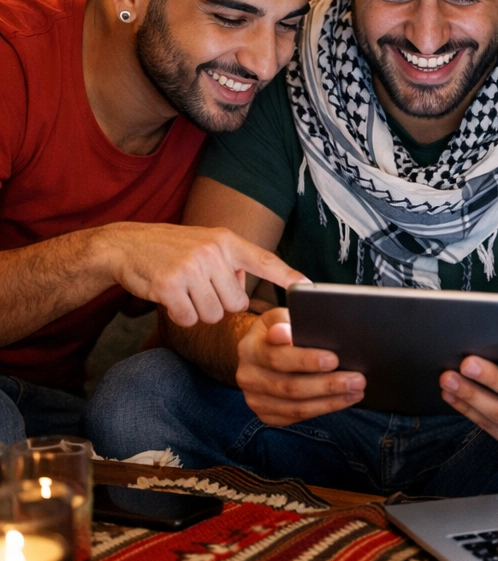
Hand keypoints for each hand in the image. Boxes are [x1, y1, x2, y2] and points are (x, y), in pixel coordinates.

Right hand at [103, 222, 306, 326]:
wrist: (126, 245)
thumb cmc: (173, 249)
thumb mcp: (207, 243)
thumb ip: (232, 261)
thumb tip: (247, 287)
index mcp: (227, 240)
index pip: (264, 259)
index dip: (287, 275)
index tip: (309, 286)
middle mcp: (212, 252)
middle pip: (236, 303)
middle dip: (221, 304)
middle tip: (201, 288)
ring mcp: (190, 268)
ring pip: (214, 315)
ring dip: (200, 311)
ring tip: (185, 290)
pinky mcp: (169, 286)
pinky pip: (189, 320)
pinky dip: (181, 316)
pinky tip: (170, 298)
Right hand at [235, 308, 364, 425]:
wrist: (259, 351)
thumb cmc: (278, 328)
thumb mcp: (279, 317)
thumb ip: (286, 321)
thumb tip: (287, 331)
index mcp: (250, 348)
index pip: (278, 357)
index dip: (306, 360)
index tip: (334, 359)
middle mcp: (248, 377)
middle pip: (290, 387)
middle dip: (327, 384)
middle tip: (358, 379)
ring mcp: (255, 399)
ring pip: (296, 407)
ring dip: (330, 401)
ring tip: (356, 391)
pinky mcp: (265, 414)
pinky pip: (296, 417)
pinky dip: (323, 409)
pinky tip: (343, 400)